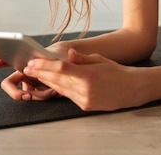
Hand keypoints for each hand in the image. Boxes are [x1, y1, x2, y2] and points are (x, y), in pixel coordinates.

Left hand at [23, 49, 139, 110]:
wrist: (131, 89)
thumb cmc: (117, 71)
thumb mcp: (100, 60)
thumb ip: (82, 58)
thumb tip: (69, 54)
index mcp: (88, 74)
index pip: (61, 68)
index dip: (44, 65)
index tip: (33, 62)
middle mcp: (85, 88)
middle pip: (57, 79)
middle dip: (41, 73)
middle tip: (28, 67)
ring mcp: (84, 99)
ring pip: (60, 89)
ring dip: (47, 81)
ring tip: (37, 74)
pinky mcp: (85, 105)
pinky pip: (68, 96)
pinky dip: (59, 88)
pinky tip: (52, 82)